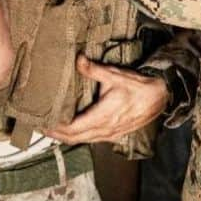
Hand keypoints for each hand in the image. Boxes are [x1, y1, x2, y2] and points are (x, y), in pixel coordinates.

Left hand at [43, 55, 168, 143]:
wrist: (159, 97)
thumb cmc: (138, 88)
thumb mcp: (114, 75)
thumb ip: (93, 69)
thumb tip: (78, 60)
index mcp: (102, 117)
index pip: (72, 129)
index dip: (55, 128)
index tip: (42, 123)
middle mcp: (105, 130)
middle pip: (74, 138)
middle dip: (56, 134)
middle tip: (40, 126)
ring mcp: (110, 134)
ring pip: (83, 140)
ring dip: (66, 136)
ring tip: (52, 127)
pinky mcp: (114, 133)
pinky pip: (92, 139)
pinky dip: (78, 135)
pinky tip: (72, 128)